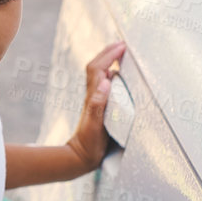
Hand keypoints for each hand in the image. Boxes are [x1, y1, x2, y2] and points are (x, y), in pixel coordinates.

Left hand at [65, 40, 125, 174]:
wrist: (80, 156)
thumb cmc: (88, 143)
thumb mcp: (95, 125)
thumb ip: (99, 104)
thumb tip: (106, 81)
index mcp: (93, 96)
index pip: (98, 68)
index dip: (109, 55)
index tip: (122, 46)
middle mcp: (93, 95)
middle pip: (97, 66)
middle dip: (108, 53)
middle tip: (122, 44)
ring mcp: (95, 100)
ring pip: (100, 73)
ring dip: (109, 60)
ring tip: (121, 53)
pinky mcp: (98, 106)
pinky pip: (104, 83)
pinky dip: (111, 73)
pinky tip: (118, 75)